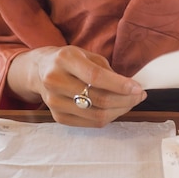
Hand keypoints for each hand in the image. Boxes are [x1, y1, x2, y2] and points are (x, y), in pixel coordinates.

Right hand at [8, 46, 145, 126]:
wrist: (39, 71)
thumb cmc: (70, 61)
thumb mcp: (86, 55)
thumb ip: (107, 70)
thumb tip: (132, 88)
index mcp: (65, 59)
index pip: (95, 76)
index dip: (120, 85)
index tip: (138, 88)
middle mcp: (55, 80)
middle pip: (98, 99)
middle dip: (126, 100)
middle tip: (139, 95)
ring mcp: (54, 102)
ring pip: (97, 115)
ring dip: (120, 110)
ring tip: (131, 102)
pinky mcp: (58, 117)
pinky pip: (91, 123)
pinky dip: (109, 117)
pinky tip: (116, 108)